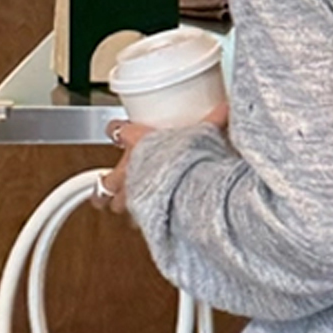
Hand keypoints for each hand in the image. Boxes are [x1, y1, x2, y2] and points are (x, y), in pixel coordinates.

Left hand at [94, 104, 229, 214]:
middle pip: (105, 177)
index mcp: (139, 141)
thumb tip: (226, 109)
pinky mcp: (140, 215)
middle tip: (106, 180)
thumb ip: (212, 121)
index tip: (121, 131)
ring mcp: (132, 194)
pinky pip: (133, 221)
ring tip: (117, 205)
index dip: (118, 131)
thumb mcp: (203, 133)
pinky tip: (139, 223)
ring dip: (116, 203)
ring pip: (112, 202)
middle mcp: (129, 169)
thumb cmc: (190, 159)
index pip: (117, 130)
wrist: (190, 186)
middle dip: (106, 181)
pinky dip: (137, 222)